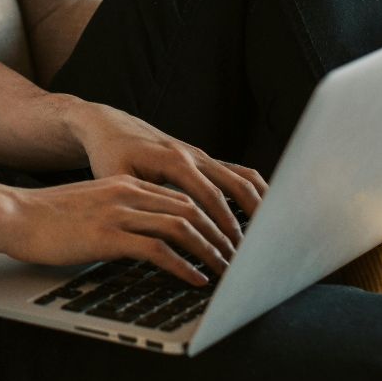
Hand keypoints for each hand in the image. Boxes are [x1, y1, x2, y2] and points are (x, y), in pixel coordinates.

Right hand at [0, 176, 231, 286]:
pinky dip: (183, 266)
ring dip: (209, 251)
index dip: (212, 219)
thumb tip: (146, 238)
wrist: (13, 216)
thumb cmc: (47, 219)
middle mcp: (128, 193)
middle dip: (219, 235)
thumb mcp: (92, 207)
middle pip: (191, 208)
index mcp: (127, 185)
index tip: (227, 241)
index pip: (183, 197)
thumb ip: (121, 215)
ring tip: (224, 271)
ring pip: (182, 226)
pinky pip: (158, 249)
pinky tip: (195, 280)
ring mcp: (119, 212)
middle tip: (237, 258)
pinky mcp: (108, 235)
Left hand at [63, 99, 268, 254]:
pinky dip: (254, 192)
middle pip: (234, 186)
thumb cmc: (110, 156)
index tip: (233, 251)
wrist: (110, 128)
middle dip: (248, 221)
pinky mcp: (205, 160)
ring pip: (243, 178)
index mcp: (174, 161)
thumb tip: (157, 232)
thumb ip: (140, 201)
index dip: (224, 225)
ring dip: (259, 205)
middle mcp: (194, 155)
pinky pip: (238, 173)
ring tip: (271, 235)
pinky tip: (262, 215)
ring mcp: (202, 156)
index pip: (210, 197)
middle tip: (255, 253)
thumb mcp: (117, 179)